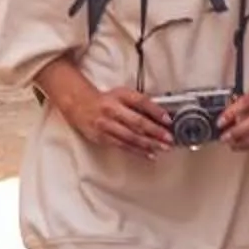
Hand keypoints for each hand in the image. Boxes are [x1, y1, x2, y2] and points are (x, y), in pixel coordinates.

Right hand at [53, 82, 173, 156]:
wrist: (80, 105)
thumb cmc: (105, 100)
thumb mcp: (122, 94)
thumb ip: (139, 103)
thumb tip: (161, 114)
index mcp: (120, 95)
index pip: (141, 102)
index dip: (156, 111)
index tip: (168, 119)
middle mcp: (112, 109)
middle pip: (137, 122)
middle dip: (155, 132)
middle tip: (169, 138)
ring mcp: (106, 125)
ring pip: (131, 136)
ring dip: (149, 144)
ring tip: (163, 148)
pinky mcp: (103, 137)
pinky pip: (123, 145)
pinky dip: (138, 150)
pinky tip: (149, 153)